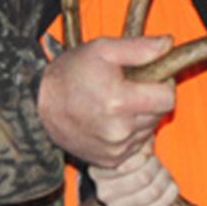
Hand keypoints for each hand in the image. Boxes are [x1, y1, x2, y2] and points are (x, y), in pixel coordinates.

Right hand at [38, 36, 175, 168]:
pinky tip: (110, 122)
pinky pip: (134, 146)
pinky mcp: (110, 161)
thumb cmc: (70, 73)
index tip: (150, 79)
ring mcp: (114, 148)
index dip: (163, 85)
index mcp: (119, 101)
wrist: (38, 104)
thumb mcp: (102, 49)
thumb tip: (168, 44)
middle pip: (158, 115)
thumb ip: (139, 47)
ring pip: (147, 131)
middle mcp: (119, 130)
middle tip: (129, 89)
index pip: (168, 99)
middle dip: (150, 100)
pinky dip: (128, 134)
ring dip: (139, 118)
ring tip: (116, 105)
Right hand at [87, 145, 177, 205]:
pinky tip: (171, 186)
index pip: (128, 162)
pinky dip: (171, 193)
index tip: (146, 154)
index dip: (144, 155)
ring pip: (154, 191)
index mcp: (98, 172)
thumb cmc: (125, 169)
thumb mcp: (126, 152)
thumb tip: (149, 137)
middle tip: (158, 163)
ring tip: (164, 173)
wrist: (117, 199)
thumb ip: (136, 143)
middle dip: (157, 166)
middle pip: (144, 177)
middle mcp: (104, 193)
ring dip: (165, 179)